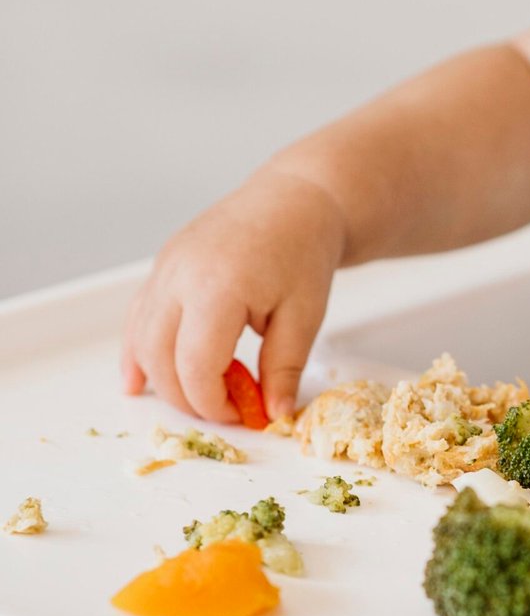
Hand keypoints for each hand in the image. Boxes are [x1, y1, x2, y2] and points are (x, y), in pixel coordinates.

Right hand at [122, 172, 345, 422]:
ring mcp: (164, 269)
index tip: (242, 415)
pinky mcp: (162, 266)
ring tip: (198, 398)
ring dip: (162, 379)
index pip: (195, 367)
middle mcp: (179, 276)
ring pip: (141, 340)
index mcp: (217, 288)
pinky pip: (138, 318)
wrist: (295, 201)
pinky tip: (137, 382)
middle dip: (188, 397)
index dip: (213, 403)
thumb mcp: (306, 316)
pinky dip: (137, 353)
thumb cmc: (304, 251)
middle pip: (160, 358)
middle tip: (226, 411)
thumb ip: (285, 368)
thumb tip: (274, 414)